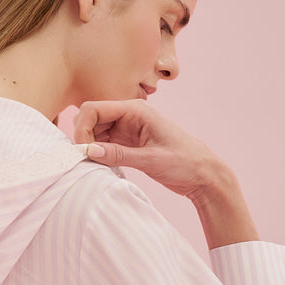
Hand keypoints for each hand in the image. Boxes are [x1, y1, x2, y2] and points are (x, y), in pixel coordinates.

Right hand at [73, 98, 220, 199]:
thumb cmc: (185, 162)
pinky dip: (97, 153)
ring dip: (89, 146)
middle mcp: (129, 116)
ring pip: (94, 132)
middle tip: (84, 158)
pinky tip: (101, 165)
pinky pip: (103, 144)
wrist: (203, 175)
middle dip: (82, 136)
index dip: (81, 127)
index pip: (94, 109)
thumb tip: (89, 150)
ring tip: (93, 164)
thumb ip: (118, 154)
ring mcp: (126, 130)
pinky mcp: (127, 143)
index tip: (81, 149)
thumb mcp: (151, 160)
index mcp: (136, 111)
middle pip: (91, 118)